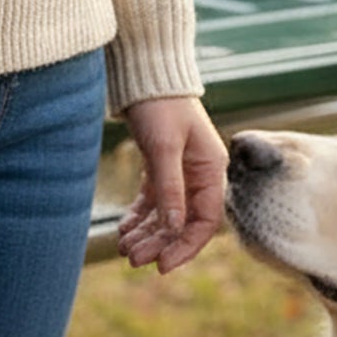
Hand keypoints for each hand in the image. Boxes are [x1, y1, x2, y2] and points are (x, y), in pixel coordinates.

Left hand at [116, 96, 227, 273]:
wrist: (143, 71)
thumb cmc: (159, 103)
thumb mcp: (163, 146)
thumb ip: (170, 187)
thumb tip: (175, 228)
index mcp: (211, 169)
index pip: (206, 219)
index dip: (186, 246)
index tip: (162, 265)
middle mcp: (199, 173)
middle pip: (183, 220)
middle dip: (159, 242)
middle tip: (133, 259)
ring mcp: (180, 169)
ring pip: (166, 213)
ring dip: (147, 233)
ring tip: (124, 248)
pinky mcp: (160, 164)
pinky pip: (153, 199)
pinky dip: (139, 215)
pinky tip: (124, 229)